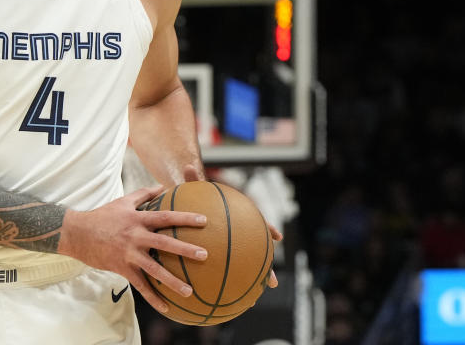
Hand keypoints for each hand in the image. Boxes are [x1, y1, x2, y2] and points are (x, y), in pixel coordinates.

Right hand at [58, 185, 207, 313]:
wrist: (78, 233)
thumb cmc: (102, 216)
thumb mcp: (123, 201)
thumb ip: (144, 194)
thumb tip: (162, 186)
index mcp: (137, 219)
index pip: (165, 216)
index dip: (184, 218)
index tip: (204, 220)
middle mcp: (135, 236)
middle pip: (164, 242)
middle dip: (185, 249)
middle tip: (205, 255)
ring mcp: (128, 254)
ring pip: (154, 269)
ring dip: (173, 281)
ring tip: (190, 291)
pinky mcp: (122, 268)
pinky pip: (140, 285)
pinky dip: (153, 297)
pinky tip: (166, 308)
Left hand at [182, 165, 281, 288]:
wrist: (188, 203)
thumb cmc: (192, 196)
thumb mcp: (192, 188)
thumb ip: (192, 180)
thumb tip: (188, 166)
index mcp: (237, 215)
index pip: (256, 220)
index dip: (267, 228)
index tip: (276, 236)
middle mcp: (238, 231)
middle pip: (256, 250)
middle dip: (266, 266)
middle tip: (273, 280)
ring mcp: (230, 243)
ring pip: (244, 264)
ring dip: (250, 281)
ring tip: (253, 299)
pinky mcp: (218, 253)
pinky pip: (222, 270)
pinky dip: (223, 283)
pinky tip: (222, 299)